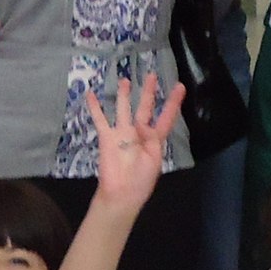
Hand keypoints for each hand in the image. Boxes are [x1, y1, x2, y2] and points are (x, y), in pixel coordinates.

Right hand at [89, 73, 184, 213]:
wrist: (122, 194)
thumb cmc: (141, 180)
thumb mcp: (154, 158)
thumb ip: (151, 137)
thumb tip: (141, 122)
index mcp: (154, 139)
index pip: (166, 116)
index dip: (173, 103)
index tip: (180, 87)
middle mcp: (139, 133)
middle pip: (144, 107)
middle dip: (148, 92)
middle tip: (151, 74)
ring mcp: (122, 133)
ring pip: (123, 109)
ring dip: (123, 95)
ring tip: (125, 80)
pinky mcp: (107, 137)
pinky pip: (101, 120)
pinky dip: (95, 107)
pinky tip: (90, 94)